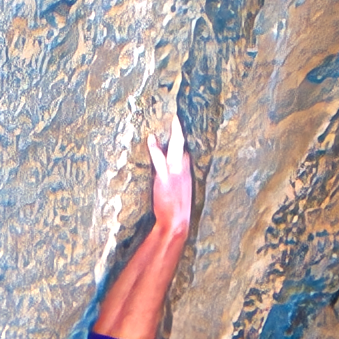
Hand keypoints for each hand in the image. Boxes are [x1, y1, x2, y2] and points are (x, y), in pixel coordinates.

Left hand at [148, 111, 192, 238]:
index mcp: (187, 173)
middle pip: (183, 145)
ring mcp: (175, 174)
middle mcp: (183, 170)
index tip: (178, 127)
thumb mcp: (182, 191)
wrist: (176, 222)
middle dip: (180, 130)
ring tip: (172, 119)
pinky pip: (160, 160)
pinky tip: (151, 139)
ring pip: (175, 148)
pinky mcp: (165, 179)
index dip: (182, 139)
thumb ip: (179, 179)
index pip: (185, 151)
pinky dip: (155, 149)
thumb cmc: (176, 209)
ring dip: (174, 133)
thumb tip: (175, 169)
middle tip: (177, 116)